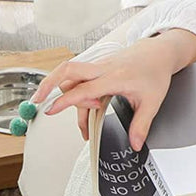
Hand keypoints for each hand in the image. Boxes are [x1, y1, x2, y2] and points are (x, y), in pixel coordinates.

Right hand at [31, 29, 195, 149]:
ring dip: (64, 92)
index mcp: (115, 77)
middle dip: (48, 84)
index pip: (84, 89)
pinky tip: (74, 101)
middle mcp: (103, 69)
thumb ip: (141, 125)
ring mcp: (97, 66)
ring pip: (70, 75)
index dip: (65, 100)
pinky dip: (70, 87)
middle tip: (36, 100)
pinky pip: (77, 76)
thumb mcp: (152, 101)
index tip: (51, 110)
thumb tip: (134, 144)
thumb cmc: (155, 72)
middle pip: (67, 70)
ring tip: (71, 111)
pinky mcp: (96, 67)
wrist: (160, 51)